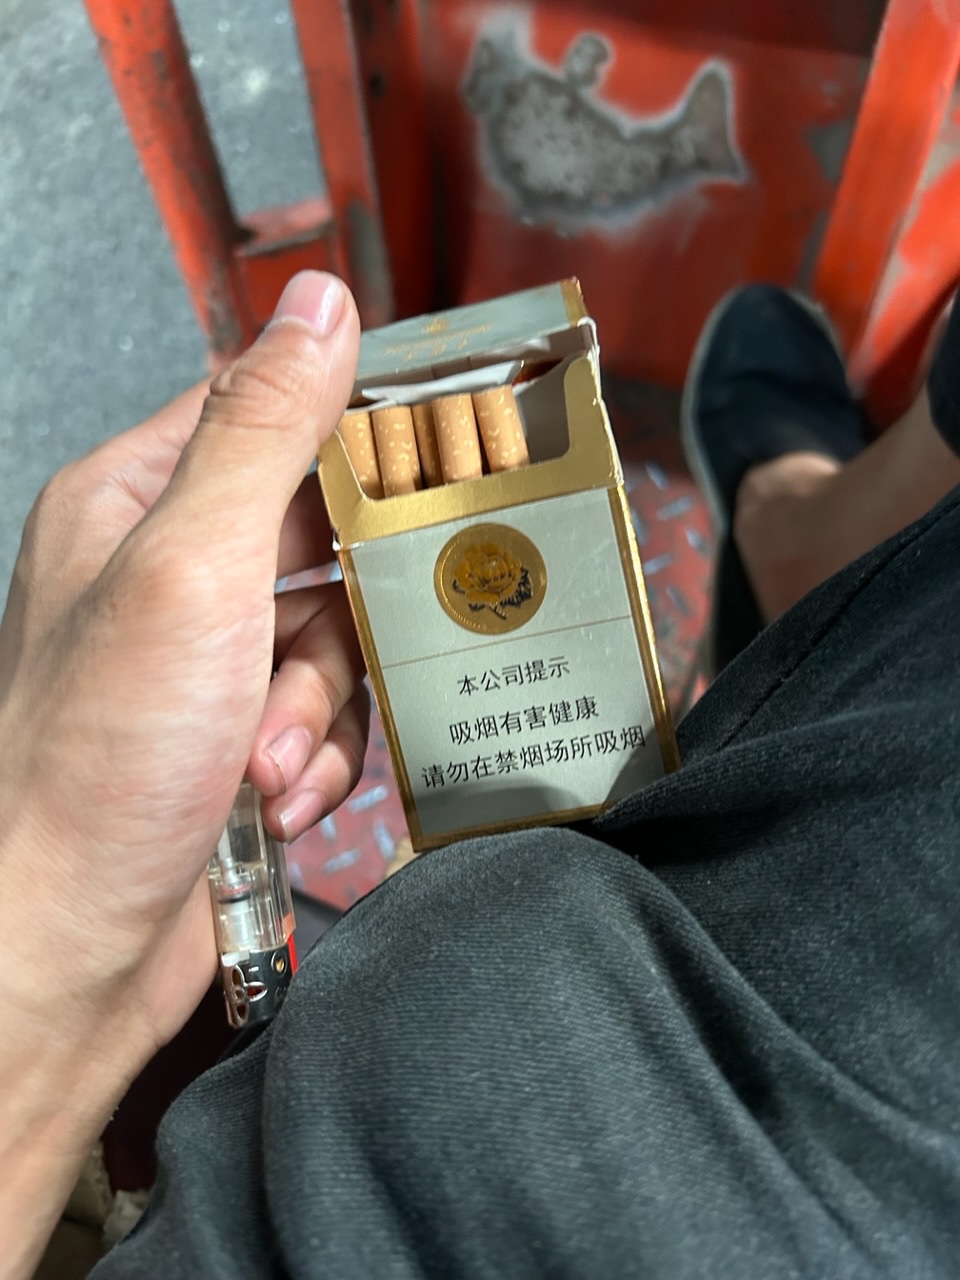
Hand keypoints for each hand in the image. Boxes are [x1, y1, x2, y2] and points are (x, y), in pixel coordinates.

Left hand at [0, 272, 362, 1277]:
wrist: (68, 950)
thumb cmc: (93, 767)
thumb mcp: (194, 568)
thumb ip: (264, 431)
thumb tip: (320, 310)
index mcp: (136, 501)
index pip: (270, 415)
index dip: (355, 441)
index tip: (423, 469)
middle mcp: (166, 572)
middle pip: (325, 540)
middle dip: (338, 623)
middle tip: (308, 667)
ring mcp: (202, 660)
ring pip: (337, 639)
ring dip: (321, 709)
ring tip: (266, 760)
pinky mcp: (233, 736)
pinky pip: (327, 715)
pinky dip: (316, 760)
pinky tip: (274, 796)